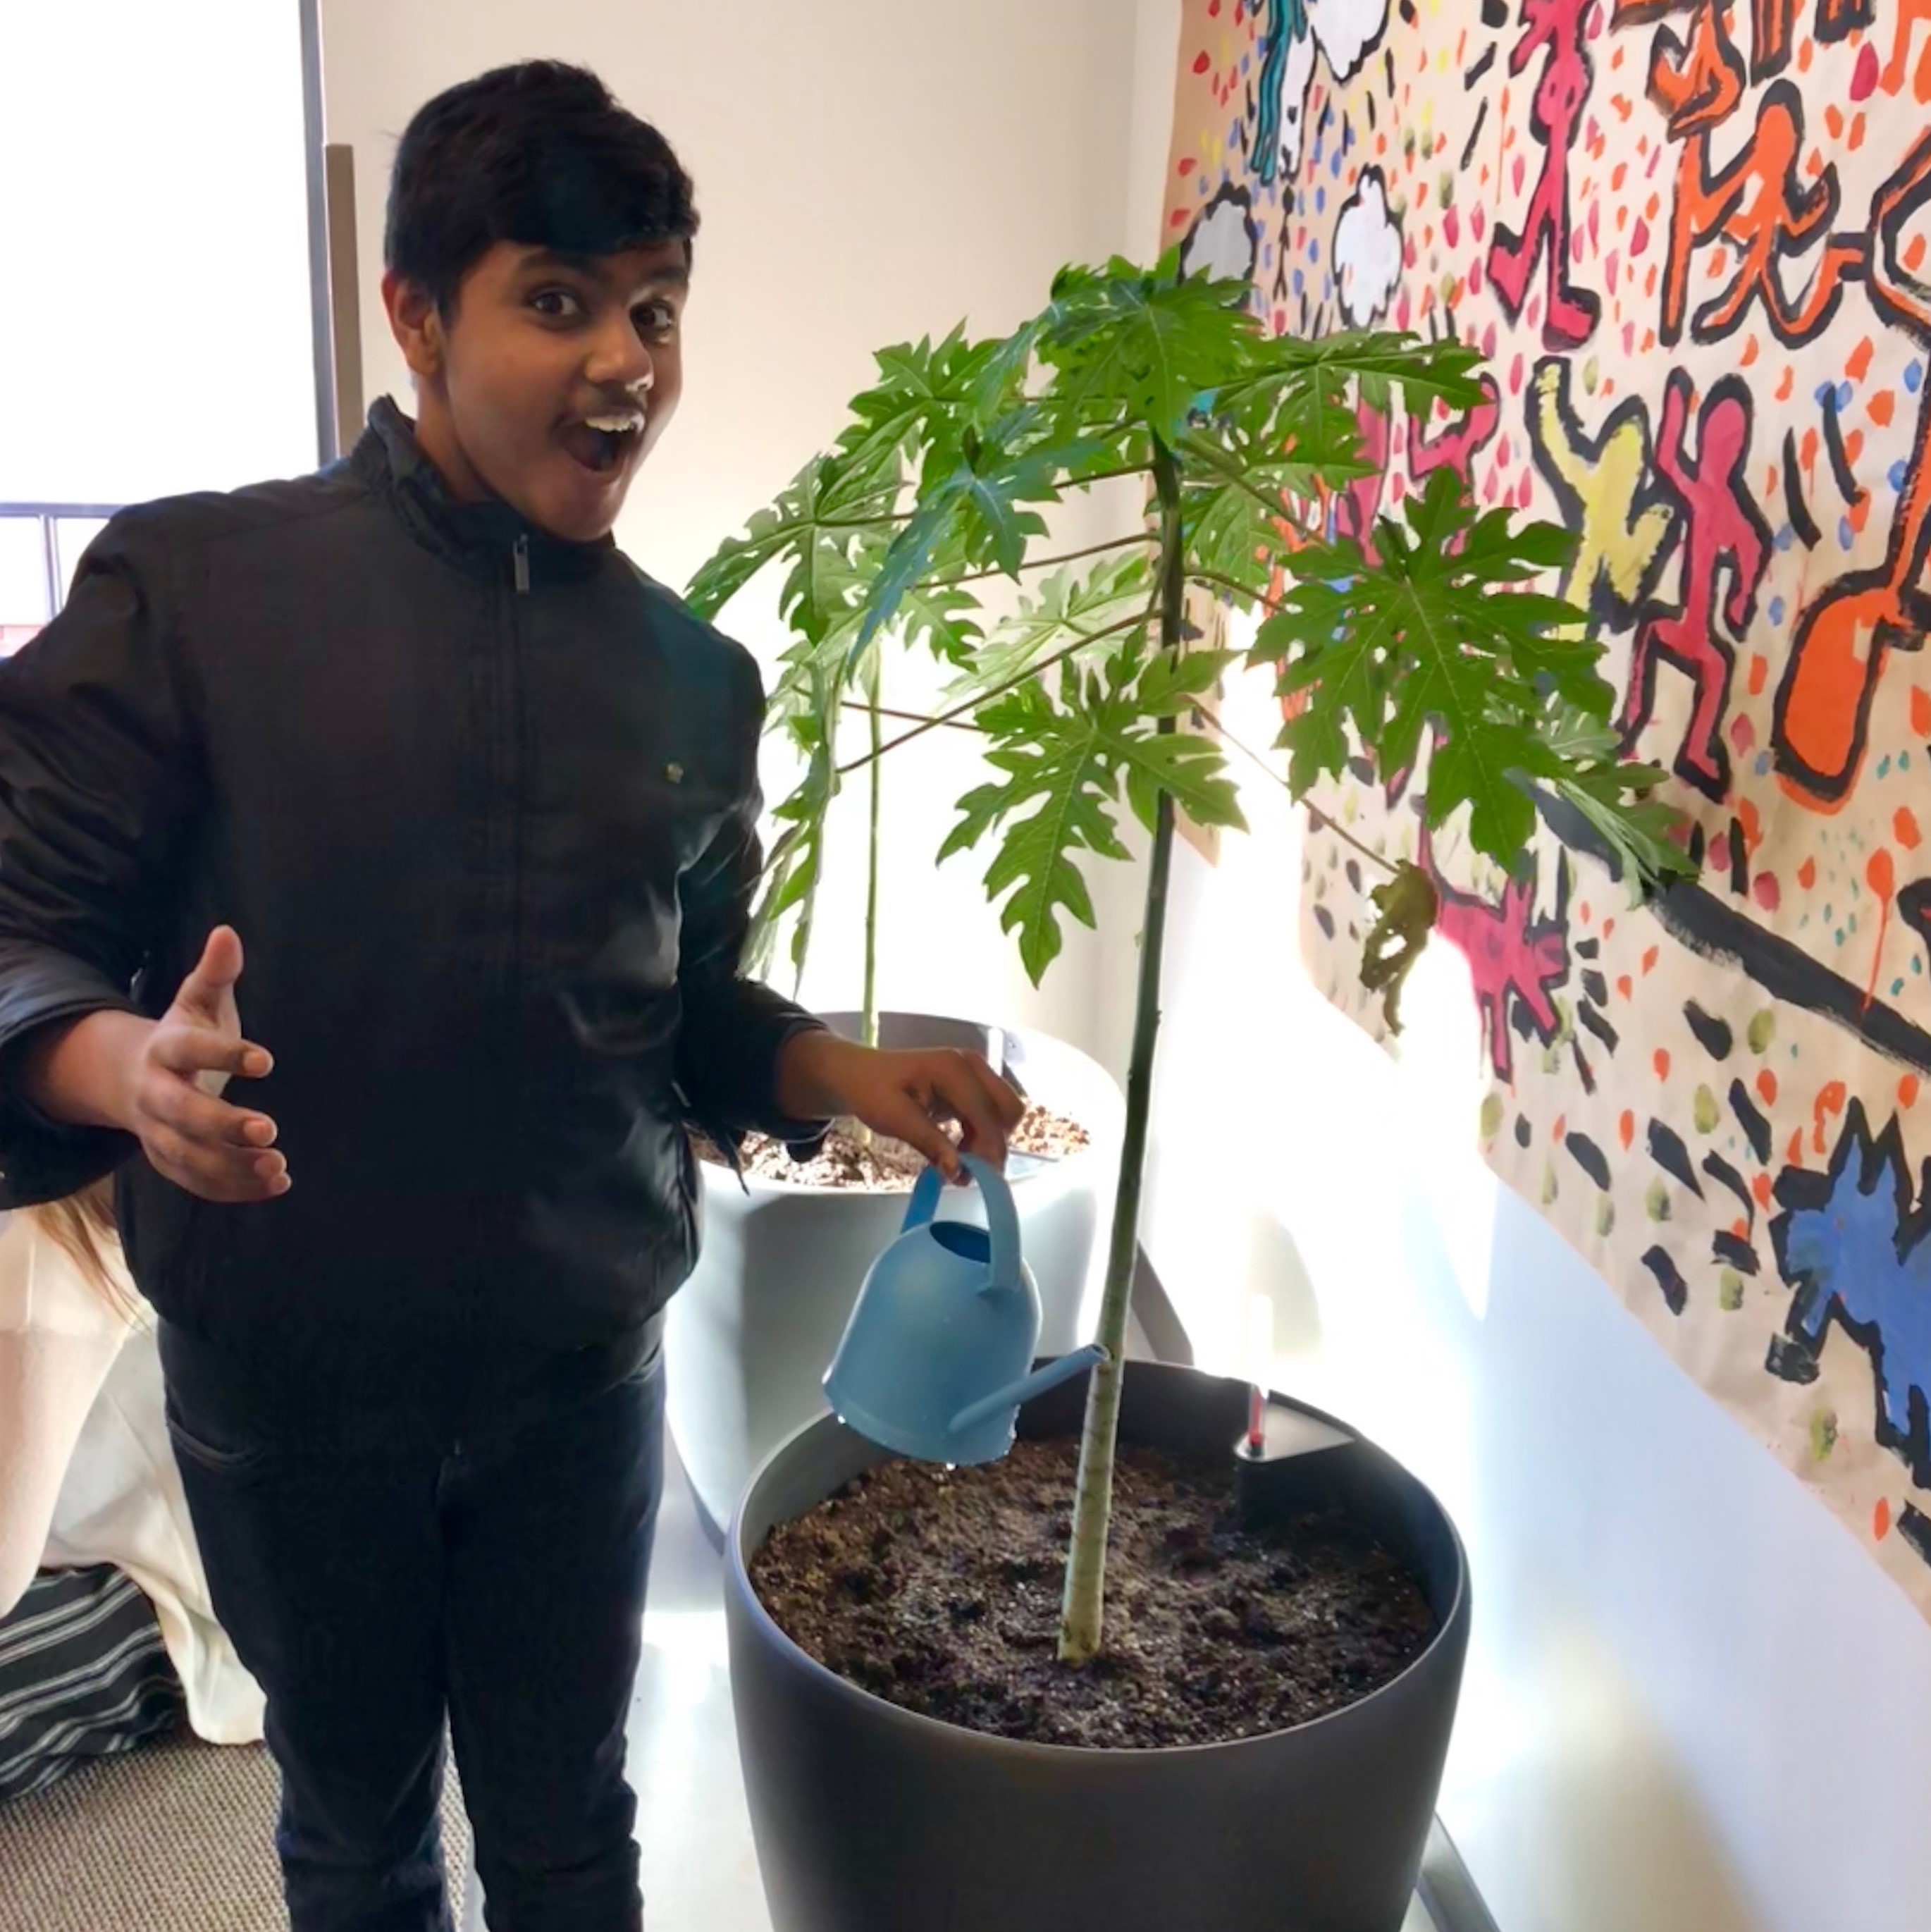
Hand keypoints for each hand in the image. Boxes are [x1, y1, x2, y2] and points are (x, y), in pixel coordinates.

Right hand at [124, 926, 287, 1202]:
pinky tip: (277, 1184)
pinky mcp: (170, 1161)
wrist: (131, 1077)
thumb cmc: (182, 1035)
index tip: (269, 1060)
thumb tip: (227, 933)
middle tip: (270, 1128)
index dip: (225, 1055)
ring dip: (232, 1166)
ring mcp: (158, 1134)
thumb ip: (215, 973)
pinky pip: (197, 1183)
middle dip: (222, 1125)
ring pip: (188, 1158)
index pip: (190, 1052)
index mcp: (165, 1049)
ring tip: (280, 1165)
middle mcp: (156, 1096)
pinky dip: (235, 1189)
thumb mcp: (196, 1001)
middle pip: (181, 1116)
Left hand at [775, 1032, 1025, 1180]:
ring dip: (989, 1141)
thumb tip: (958, 1171)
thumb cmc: (871, 1091)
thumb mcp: (894, 1119)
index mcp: (953, 1069)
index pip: (986, 1114)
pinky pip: (990, 1112)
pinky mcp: (971, 1084)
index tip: (974, 1179)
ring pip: (1003, 1113)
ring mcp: (974, 1072)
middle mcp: (971, 1065)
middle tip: (969, 1170)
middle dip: (995, 1143)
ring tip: (960, 1166)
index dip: (987, 1150)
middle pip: (1008, 1109)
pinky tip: (959, 1151)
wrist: (859, 1073)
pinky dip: (981, 1135)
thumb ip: (929, 1143)